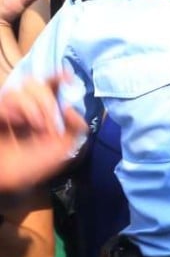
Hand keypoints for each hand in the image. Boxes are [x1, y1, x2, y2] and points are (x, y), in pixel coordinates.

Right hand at [0, 75, 84, 192]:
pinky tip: (16, 122)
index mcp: (41, 112)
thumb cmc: (31, 166)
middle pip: (36, 84)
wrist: (6, 180)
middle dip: (47, 102)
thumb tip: (71, 108)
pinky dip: (13, 110)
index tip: (69, 76)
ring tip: (35, 126)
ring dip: (33, 107)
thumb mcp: (62, 149)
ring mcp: (5, 108)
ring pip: (20, 90)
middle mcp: (22, 106)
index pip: (49, 86)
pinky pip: (4, 102)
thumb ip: (75, 128)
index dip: (58, 77)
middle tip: (50, 124)